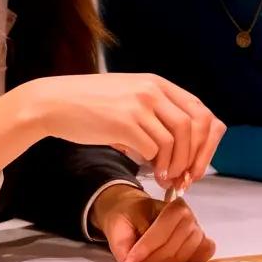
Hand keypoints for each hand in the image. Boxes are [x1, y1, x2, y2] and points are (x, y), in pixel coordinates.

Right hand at [19, 73, 225, 187]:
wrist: (55, 103)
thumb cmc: (92, 105)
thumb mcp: (131, 96)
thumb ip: (156, 113)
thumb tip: (181, 149)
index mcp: (158, 83)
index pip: (201, 111)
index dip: (206, 141)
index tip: (198, 163)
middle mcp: (153, 90)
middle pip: (194, 126)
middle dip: (195, 157)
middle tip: (186, 178)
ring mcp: (139, 105)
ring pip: (175, 140)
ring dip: (175, 165)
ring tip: (166, 178)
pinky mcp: (124, 123)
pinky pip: (152, 149)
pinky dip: (155, 165)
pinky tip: (150, 173)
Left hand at [90, 184, 215, 261]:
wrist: (136, 213)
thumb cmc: (130, 217)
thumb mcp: (119, 226)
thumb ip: (124, 247)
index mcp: (175, 207)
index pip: (163, 232)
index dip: (146, 250)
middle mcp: (190, 219)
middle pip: (174, 249)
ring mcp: (197, 234)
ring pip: (184, 259)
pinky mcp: (200, 247)